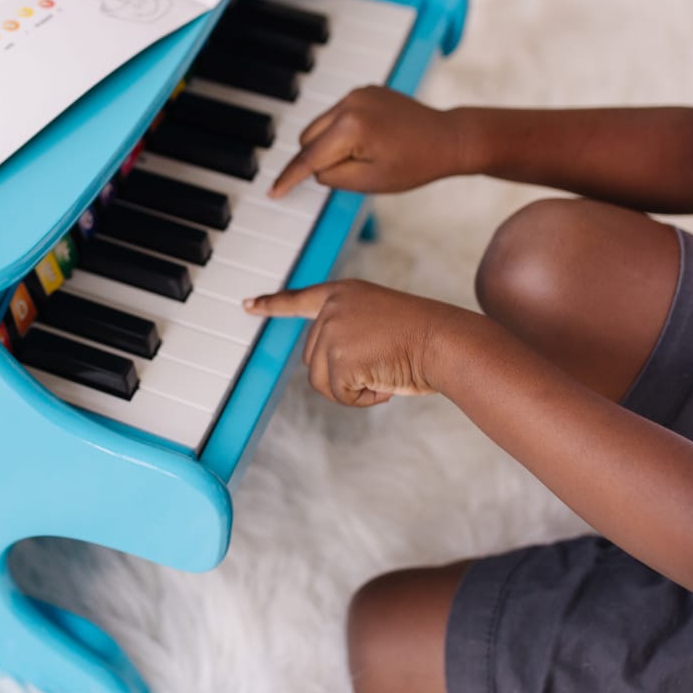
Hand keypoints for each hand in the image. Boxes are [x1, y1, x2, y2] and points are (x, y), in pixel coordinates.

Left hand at [244, 279, 455, 406]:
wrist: (445, 341)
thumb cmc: (425, 338)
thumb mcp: (380, 322)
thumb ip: (349, 333)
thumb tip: (325, 368)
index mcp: (343, 293)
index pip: (300, 299)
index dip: (273, 305)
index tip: (248, 305)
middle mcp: (332, 307)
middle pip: (313, 359)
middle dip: (342, 374)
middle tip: (380, 365)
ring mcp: (333, 331)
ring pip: (322, 381)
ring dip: (352, 388)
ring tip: (384, 372)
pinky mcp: (338, 358)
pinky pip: (339, 395)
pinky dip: (363, 398)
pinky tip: (385, 382)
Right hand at [268, 86, 461, 197]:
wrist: (448, 138)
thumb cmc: (416, 164)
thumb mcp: (369, 182)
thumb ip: (332, 176)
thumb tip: (313, 168)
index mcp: (350, 128)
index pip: (309, 157)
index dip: (289, 178)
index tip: (273, 191)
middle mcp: (349, 103)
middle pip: (308, 138)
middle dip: (315, 159)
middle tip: (347, 174)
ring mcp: (357, 93)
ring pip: (320, 126)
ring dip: (327, 144)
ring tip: (363, 157)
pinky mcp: (365, 90)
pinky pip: (337, 115)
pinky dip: (340, 131)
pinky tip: (368, 142)